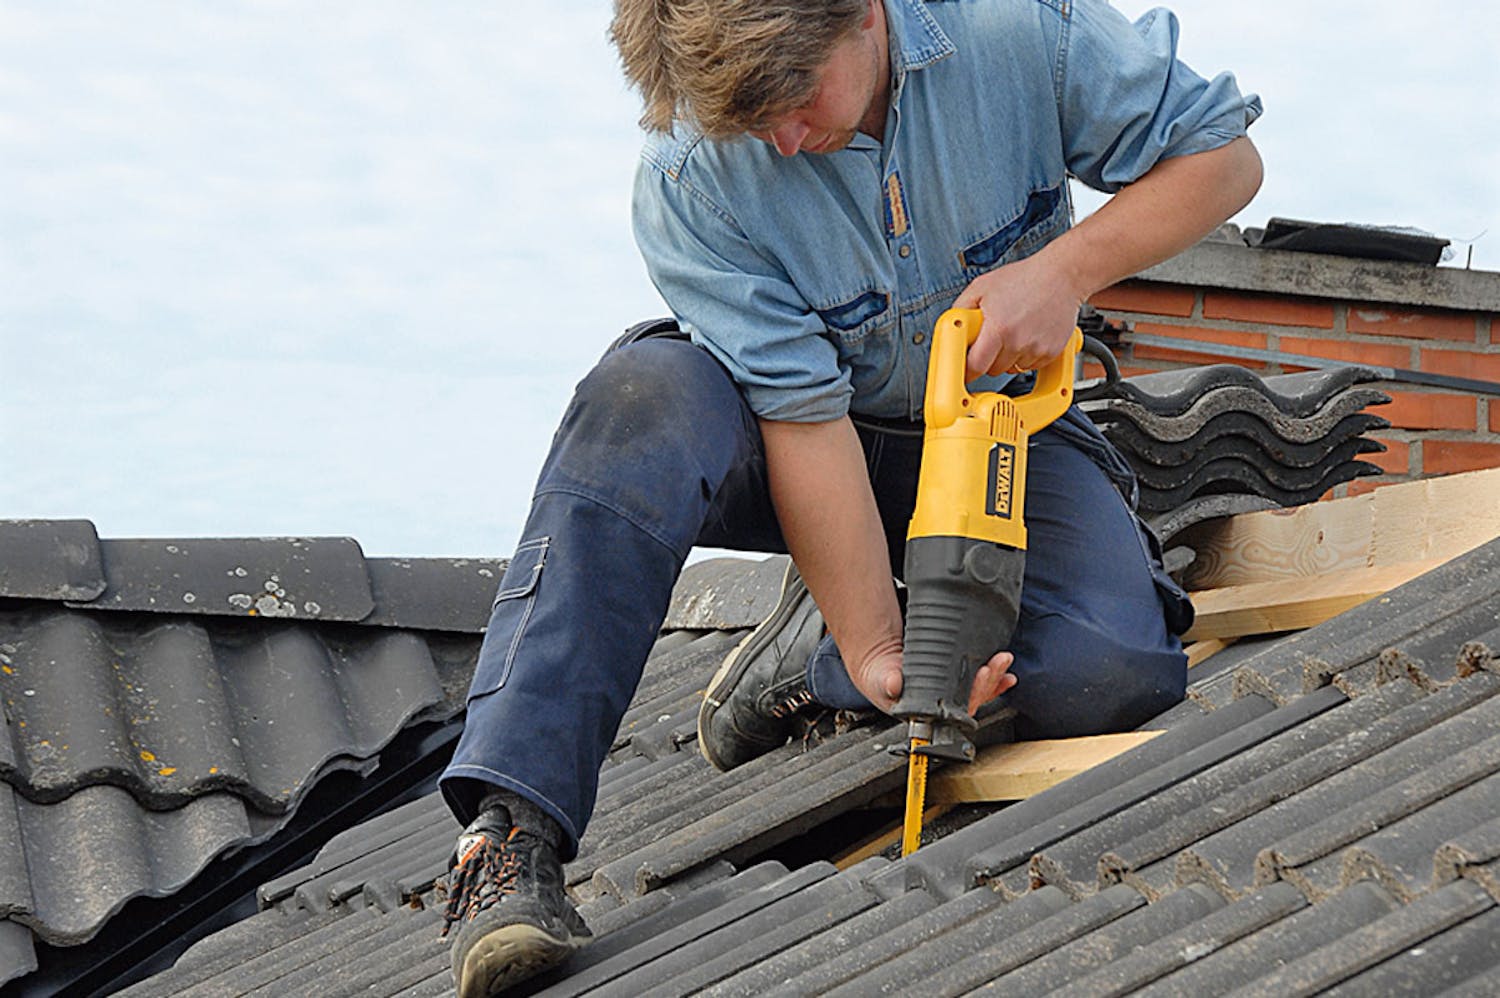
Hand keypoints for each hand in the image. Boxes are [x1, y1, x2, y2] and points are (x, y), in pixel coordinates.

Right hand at [845, 642, 1017, 715]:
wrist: (878, 664)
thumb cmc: (878, 676)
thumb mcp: (877, 678)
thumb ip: (884, 682)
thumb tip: (893, 684)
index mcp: (925, 713)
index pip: (954, 711)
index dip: (971, 695)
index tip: (980, 676)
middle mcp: (941, 707)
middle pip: (971, 700)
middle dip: (987, 683)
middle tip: (993, 665)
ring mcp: (949, 694)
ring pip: (978, 691)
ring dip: (993, 677)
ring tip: (1003, 660)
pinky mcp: (954, 681)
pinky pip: (978, 683)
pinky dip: (994, 679)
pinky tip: (1005, 673)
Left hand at [953, 252, 1083, 380]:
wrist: (1061, 276)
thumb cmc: (1023, 278)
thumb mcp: (981, 287)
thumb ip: (960, 309)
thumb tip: (951, 329)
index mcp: (999, 328)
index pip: (976, 366)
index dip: (967, 370)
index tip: (964, 371)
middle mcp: (1019, 341)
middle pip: (993, 370)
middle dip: (989, 358)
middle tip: (992, 338)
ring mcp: (1037, 349)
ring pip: (1012, 369)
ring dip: (1008, 357)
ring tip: (1013, 331)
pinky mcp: (1052, 352)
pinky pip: (1031, 365)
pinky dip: (1026, 355)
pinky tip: (1028, 335)